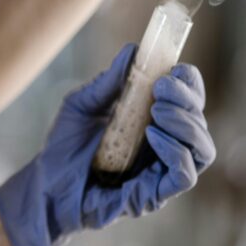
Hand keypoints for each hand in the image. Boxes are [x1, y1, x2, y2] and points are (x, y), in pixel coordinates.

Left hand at [0, 44, 215, 245]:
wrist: (43, 186)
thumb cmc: (63, 148)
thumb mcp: (81, 105)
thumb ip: (108, 82)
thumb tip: (132, 50)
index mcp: (151, 122)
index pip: (188, 100)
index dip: (188, 83)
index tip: (173, 69)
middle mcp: (163, 147)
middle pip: (199, 121)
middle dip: (187, 98)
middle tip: (160, 87)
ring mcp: (160, 172)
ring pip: (202, 149)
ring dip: (186, 123)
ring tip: (157, 109)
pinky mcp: (154, 195)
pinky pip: (184, 175)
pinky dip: (176, 152)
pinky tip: (152, 135)